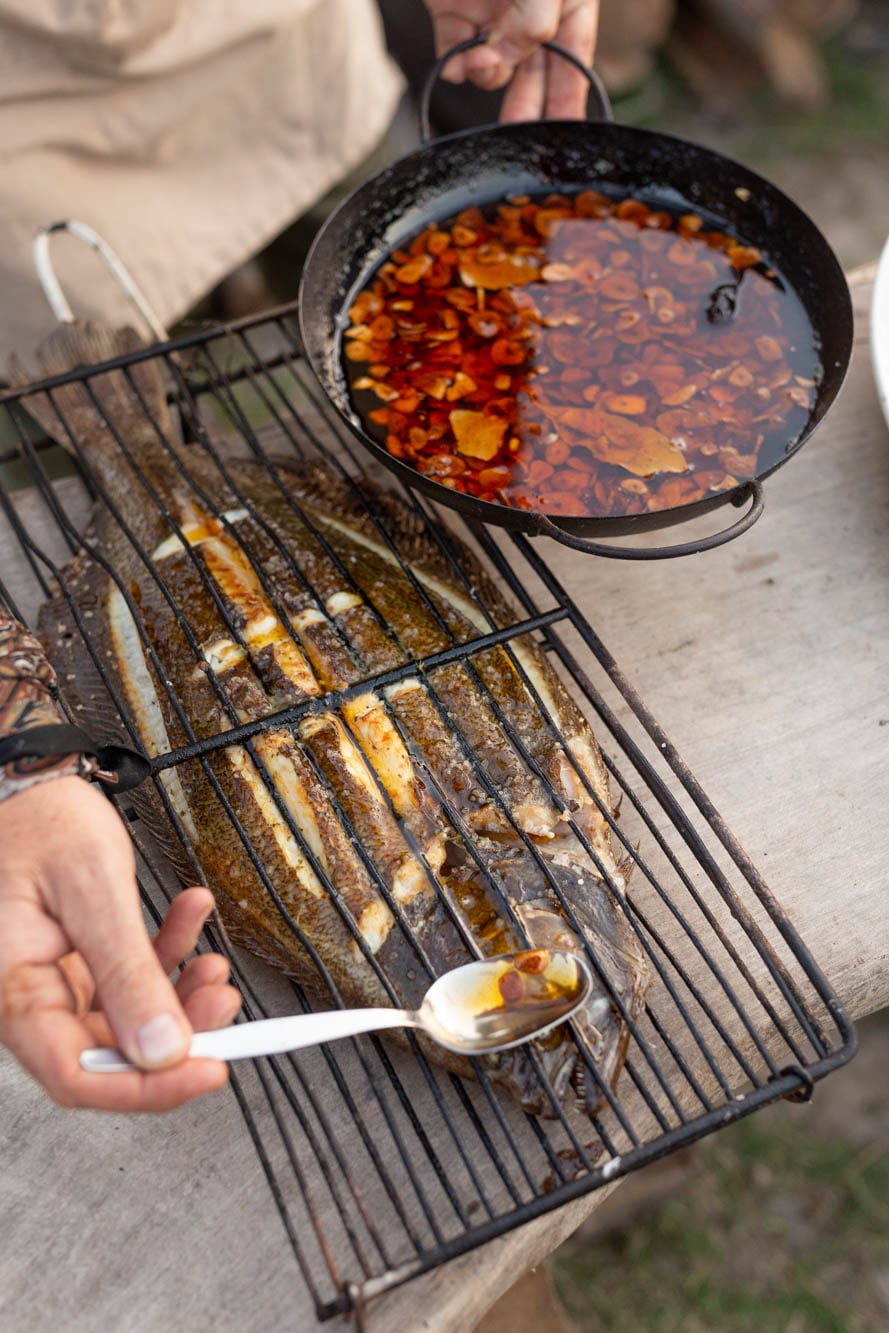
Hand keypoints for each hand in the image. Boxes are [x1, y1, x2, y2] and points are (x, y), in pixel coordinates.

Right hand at [0, 776, 241, 1110]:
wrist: (27, 779)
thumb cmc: (37, 821)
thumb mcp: (93, 892)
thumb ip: (128, 975)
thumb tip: (163, 1051)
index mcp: (14, 994)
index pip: (78, 1076)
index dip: (147, 1089)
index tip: (209, 1071)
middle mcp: (31, 998)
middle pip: (111, 1053)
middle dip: (177, 1034)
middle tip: (223, 1002)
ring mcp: (57, 981)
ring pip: (130, 1019)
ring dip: (180, 995)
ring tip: (215, 962)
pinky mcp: (79, 960)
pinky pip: (132, 977)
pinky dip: (169, 952)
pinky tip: (192, 916)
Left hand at [423, 0, 599, 121]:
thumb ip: (536, 20)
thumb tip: (510, 59)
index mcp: (566, 3)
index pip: (574, 61)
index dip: (571, 102)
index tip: (568, 140)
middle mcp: (529, 14)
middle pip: (533, 75)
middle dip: (525, 108)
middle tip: (517, 138)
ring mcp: (490, 14)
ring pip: (493, 68)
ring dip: (488, 76)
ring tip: (481, 61)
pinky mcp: (452, 14)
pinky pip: (456, 55)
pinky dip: (456, 67)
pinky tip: (459, 63)